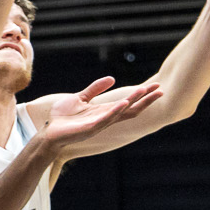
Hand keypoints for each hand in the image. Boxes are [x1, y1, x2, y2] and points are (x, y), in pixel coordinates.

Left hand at [41, 77, 163, 151]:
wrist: (49, 131)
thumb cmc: (64, 117)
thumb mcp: (80, 98)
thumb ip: (95, 89)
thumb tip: (112, 78)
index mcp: (104, 111)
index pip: (128, 103)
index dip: (142, 95)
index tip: (155, 85)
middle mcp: (106, 118)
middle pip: (131, 108)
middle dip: (145, 99)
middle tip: (160, 90)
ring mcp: (100, 124)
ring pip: (121, 112)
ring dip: (133, 102)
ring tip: (145, 92)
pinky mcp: (90, 128)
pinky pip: (106, 119)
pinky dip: (115, 111)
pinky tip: (123, 104)